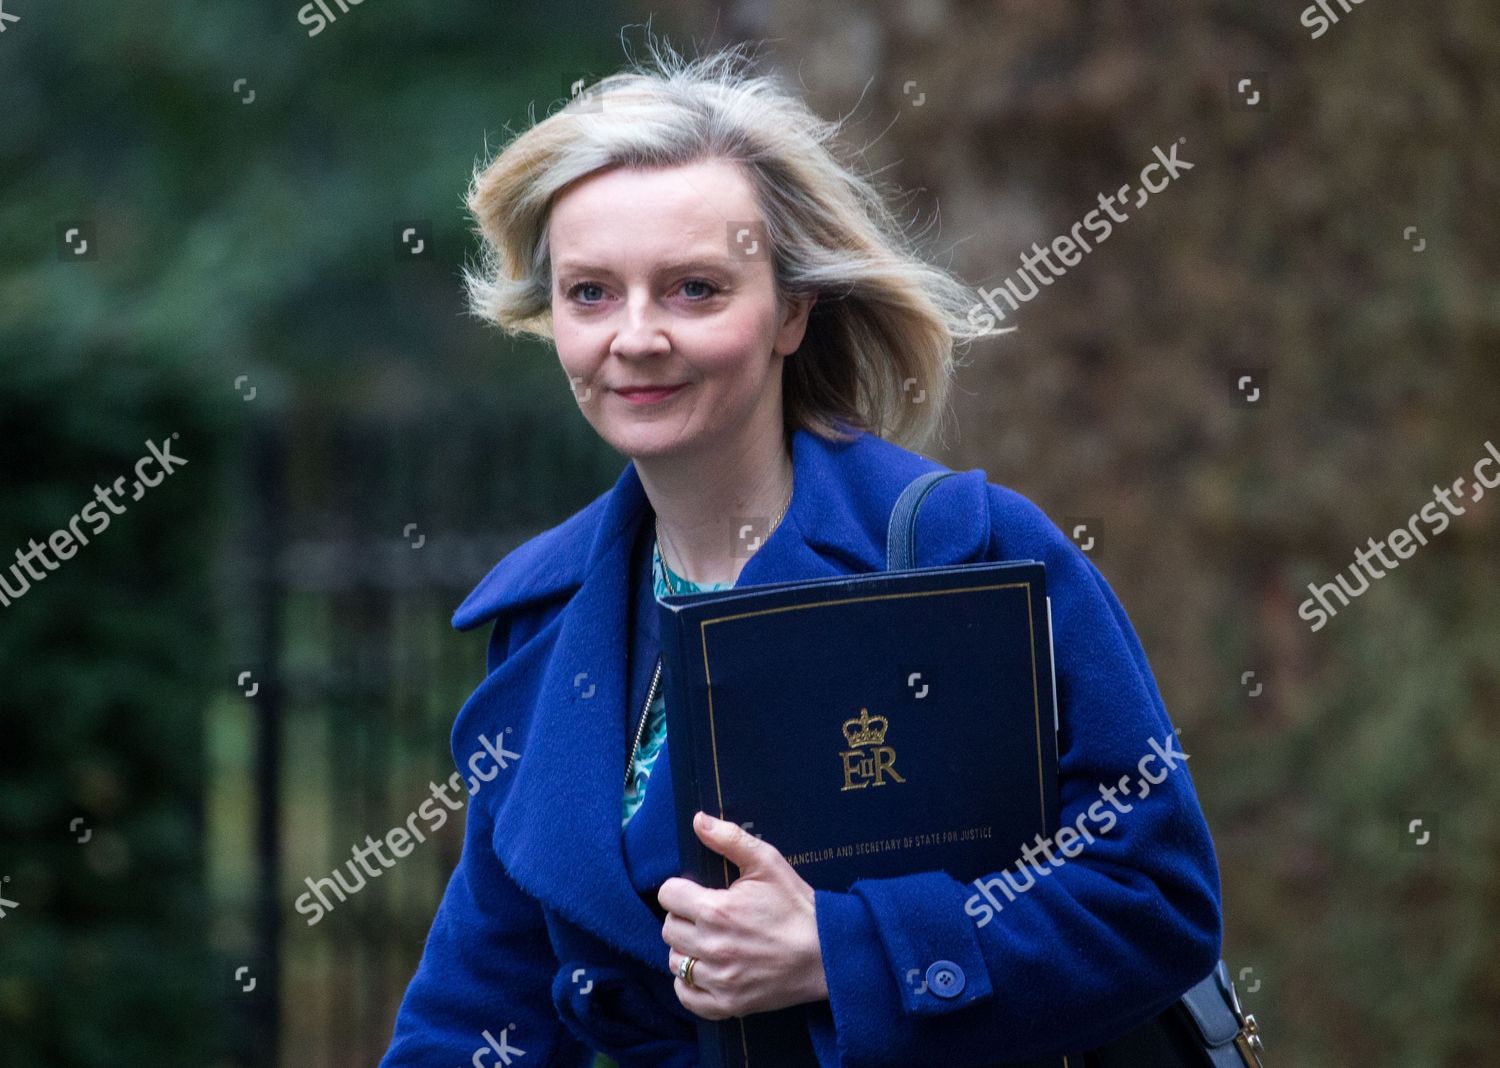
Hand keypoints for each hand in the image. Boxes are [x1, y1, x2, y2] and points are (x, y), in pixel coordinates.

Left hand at [658, 811, 828, 1018]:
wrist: (826, 954)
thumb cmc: (796, 906)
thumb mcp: (768, 862)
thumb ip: (730, 839)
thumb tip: (698, 821)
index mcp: (717, 910)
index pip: (667, 895)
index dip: (681, 889)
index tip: (698, 892)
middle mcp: (712, 947)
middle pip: (668, 928)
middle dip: (684, 917)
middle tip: (707, 916)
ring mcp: (719, 979)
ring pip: (675, 961)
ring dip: (687, 949)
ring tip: (710, 942)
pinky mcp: (727, 1004)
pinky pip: (686, 995)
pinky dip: (690, 984)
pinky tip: (707, 970)